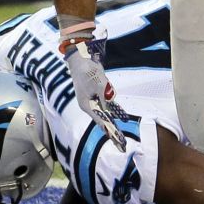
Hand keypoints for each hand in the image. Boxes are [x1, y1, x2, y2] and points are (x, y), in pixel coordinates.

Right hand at [59, 34, 129, 151]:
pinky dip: (112, 113)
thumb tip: (111, 107)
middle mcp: (89, 105)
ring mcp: (91, 100)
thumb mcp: (99, 84)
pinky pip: (106, 106)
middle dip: (112, 133)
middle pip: (102, 121)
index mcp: (87, 105)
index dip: (110, 132)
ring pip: (104, 115)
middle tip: (122, 145)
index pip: (101, 122)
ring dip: (112, 125)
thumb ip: (106, 96)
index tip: (118, 141)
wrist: (81, 57)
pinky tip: (119, 117)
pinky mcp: (96, 93)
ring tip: (120, 137)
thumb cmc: (88, 70)